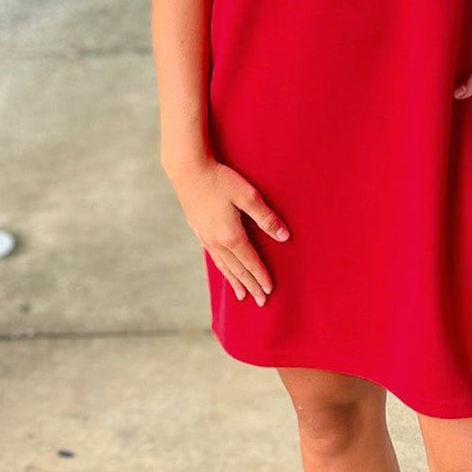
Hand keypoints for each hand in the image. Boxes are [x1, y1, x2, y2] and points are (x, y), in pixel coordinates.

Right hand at [164, 154, 289, 304]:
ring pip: (223, 266)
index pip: (251, 262)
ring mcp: (205, 237)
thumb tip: (284, 236)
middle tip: (261, 302)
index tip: (270, 290)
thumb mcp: (248, 196)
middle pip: (238, 270)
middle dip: (250, 286)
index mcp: (231, 235)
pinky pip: (213, 257)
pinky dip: (222, 269)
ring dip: (235, 281)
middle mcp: (217, 242)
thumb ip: (266, 217)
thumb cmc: (220, 179)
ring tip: (242, 295)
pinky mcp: (198, 231)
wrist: (187, 170)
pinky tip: (224, 270)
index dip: (261, 277)